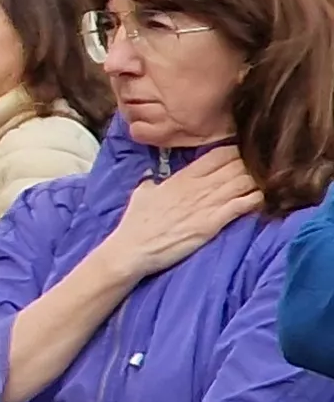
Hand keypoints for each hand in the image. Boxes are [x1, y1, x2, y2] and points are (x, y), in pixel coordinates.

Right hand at [101, 150, 259, 279]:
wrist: (132, 249)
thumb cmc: (136, 223)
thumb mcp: (142, 194)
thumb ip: (152, 182)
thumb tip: (152, 177)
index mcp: (184, 176)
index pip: (220, 154)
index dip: (238, 152)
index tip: (246, 158)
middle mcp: (199, 186)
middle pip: (239, 165)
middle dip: (254, 166)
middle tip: (263, 173)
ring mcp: (208, 204)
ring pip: (245, 181)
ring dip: (260, 181)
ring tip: (268, 185)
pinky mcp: (213, 223)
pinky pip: (244, 204)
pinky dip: (258, 199)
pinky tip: (263, 200)